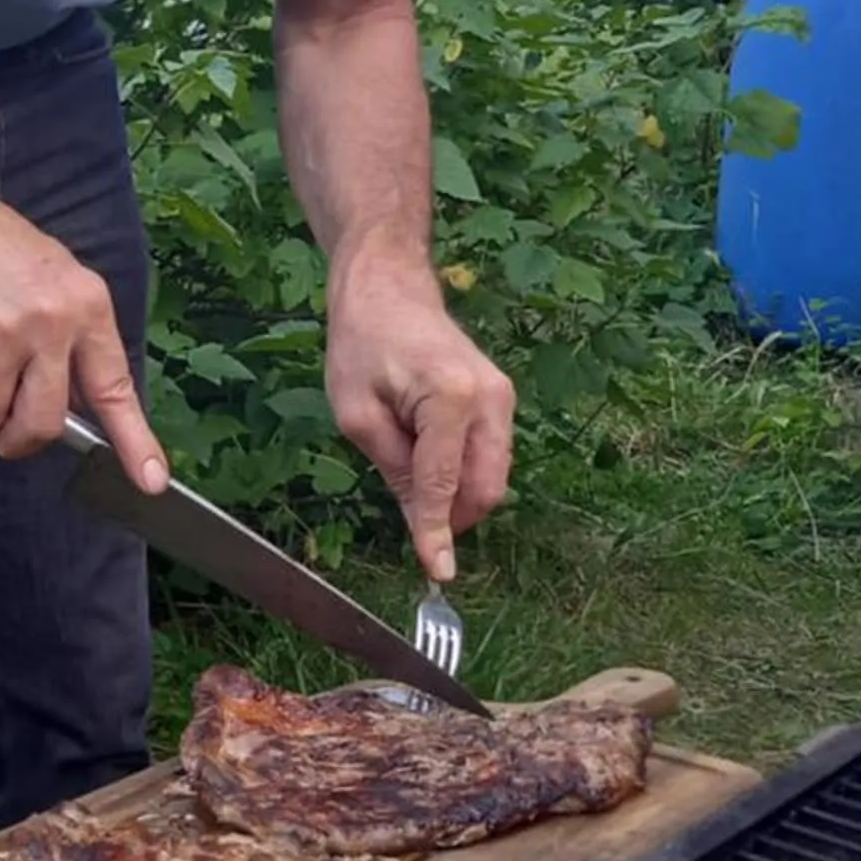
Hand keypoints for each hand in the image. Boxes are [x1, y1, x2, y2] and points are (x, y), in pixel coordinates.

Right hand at [0, 192, 167, 491]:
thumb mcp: (51, 276)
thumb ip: (68, 336)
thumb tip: (71, 404)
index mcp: (85, 306)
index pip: (114, 387)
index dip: (134, 441)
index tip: (151, 481)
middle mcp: (51, 324)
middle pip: (43, 426)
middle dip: (14, 437)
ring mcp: (2, 336)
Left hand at [324, 262, 515, 582]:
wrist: (389, 286)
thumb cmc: (362, 343)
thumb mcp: (357, 414)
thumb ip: (394, 471)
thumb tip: (422, 526)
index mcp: (450, 399)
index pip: (446, 484)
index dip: (439, 532)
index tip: (438, 573)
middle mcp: (491, 399)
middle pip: (486, 488)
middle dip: (454, 515)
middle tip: (411, 514)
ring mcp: (503, 397)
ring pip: (492, 477)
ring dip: (456, 491)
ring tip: (407, 457)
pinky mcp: (502, 398)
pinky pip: (488, 456)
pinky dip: (461, 470)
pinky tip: (424, 449)